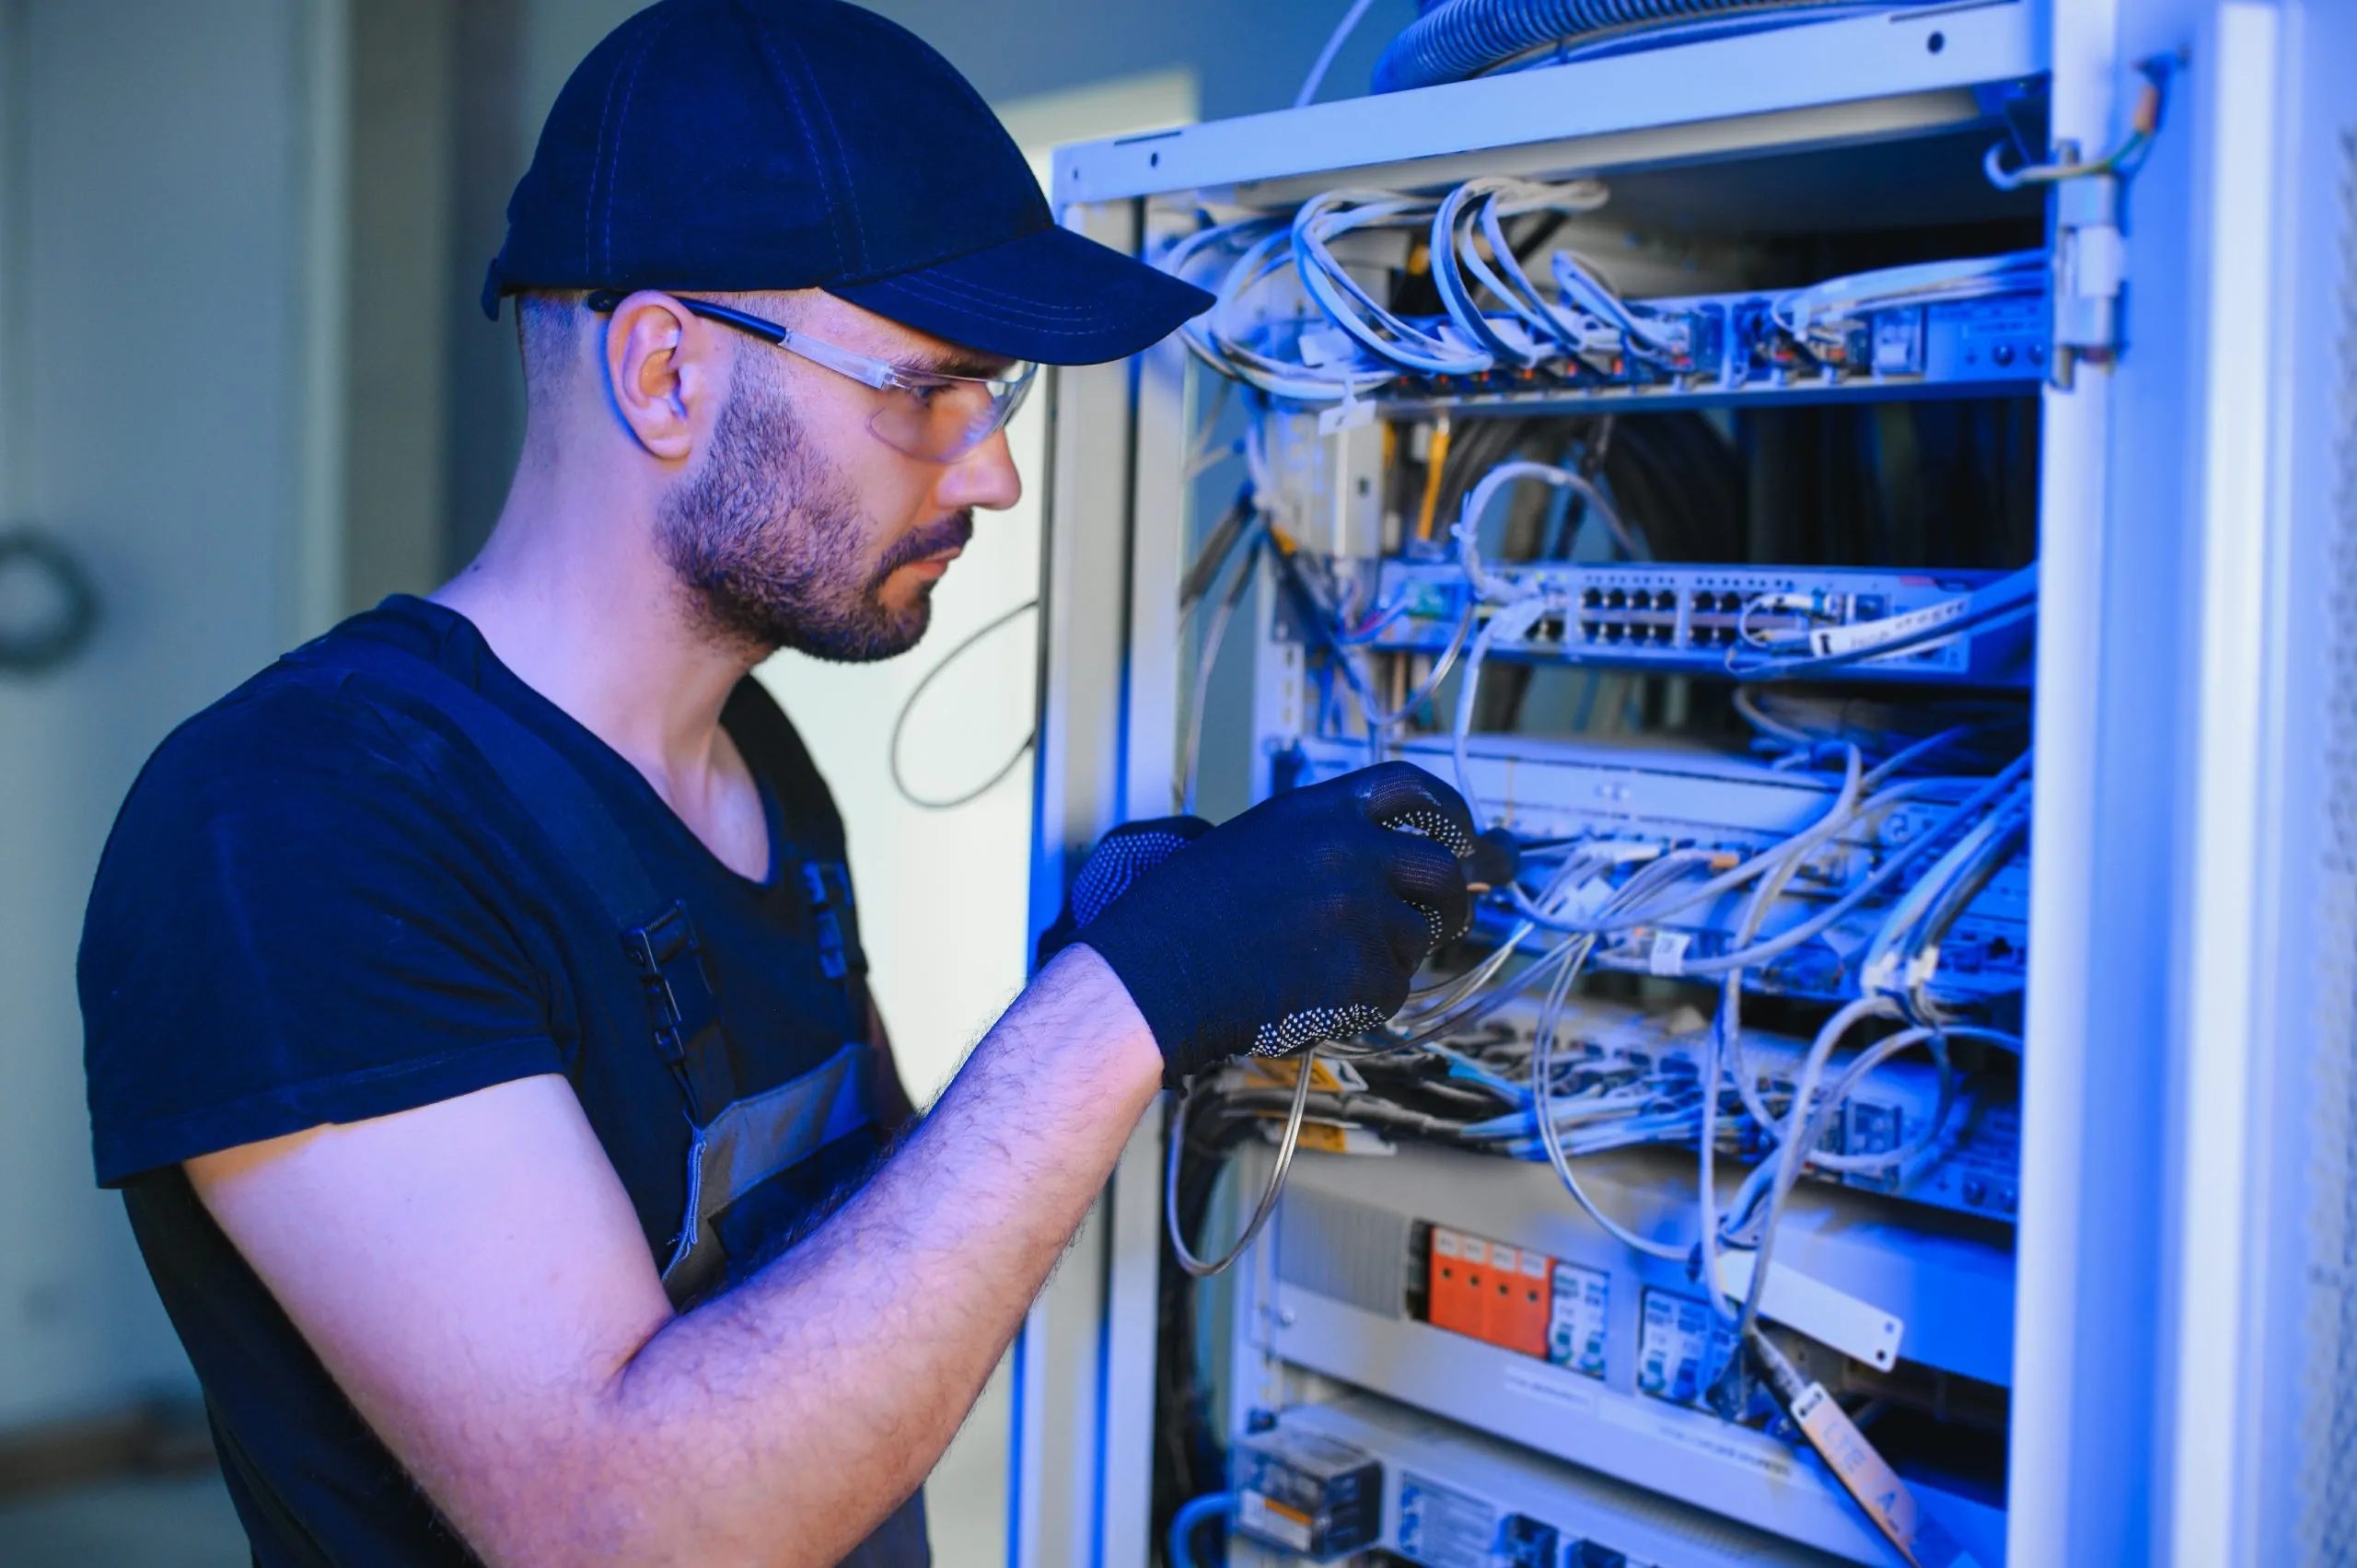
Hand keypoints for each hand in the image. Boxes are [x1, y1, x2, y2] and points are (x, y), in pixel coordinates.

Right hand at [1057, 762, 1473, 1081]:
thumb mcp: (1253, 845)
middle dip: (1452, 901)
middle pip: (1442, 869)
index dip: (1449, 812)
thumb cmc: (1180, 919)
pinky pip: (1391, 990)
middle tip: (1440, 920)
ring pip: (1417, 938)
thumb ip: (1323, 843)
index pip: (1412, 789)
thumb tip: (1392, 863)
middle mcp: (1349, 853)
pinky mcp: (1362, 973)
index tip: (1464, 834)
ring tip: (1321, 965)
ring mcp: (1360, 913)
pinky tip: (1309, 995)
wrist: (1149, 978)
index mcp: (1318, 812)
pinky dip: (1362, 1001)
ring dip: (1388, 956)